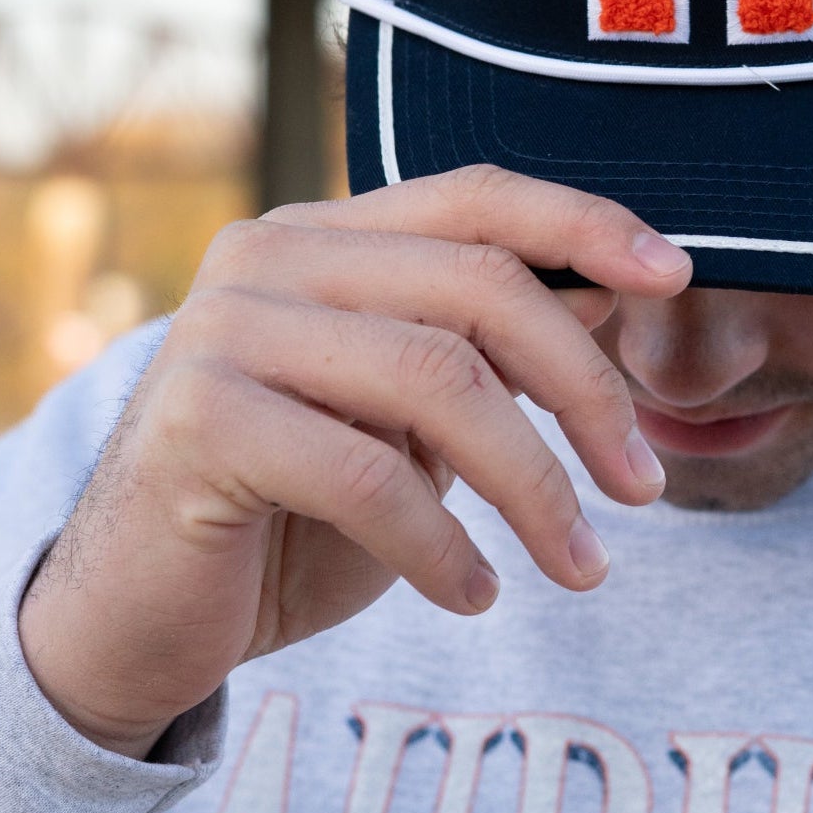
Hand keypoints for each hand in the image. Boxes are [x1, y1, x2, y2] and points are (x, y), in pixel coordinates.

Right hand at [18, 166, 690, 760]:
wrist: (136, 616)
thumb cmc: (289, 513)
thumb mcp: (404, 424)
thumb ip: (479, 353)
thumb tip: (611, 296)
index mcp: (321, 236)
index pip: (475, 196)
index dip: (584, 224)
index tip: (676, 276)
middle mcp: (267, 257)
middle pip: (479, 287)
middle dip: (585, 389)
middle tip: (644, 487)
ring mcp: (225, 330)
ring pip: (437, 379)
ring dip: (534, 486)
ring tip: (581, 566)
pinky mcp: (200, 420)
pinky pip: (367, 472)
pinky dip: (444, 545)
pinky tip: (475, 594)